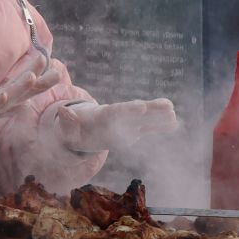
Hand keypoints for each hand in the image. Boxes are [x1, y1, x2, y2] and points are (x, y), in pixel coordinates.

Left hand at [55, 98, 178, 152]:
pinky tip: (175, 122)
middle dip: (149, 109)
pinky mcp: (133, 129)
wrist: (81, 129)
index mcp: (101, 117)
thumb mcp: (66, 131)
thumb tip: (63, 111)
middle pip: (134, 112)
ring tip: (174, 111)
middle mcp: (117, 116)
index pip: (116, 112)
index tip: (141, 107)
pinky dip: (159, 124)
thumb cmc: (72, 132)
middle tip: (166, 105)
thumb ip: (67, 124)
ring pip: (145, 117)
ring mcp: (126, 122)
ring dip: (158, 114)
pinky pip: (148, 126)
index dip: (129, 110)